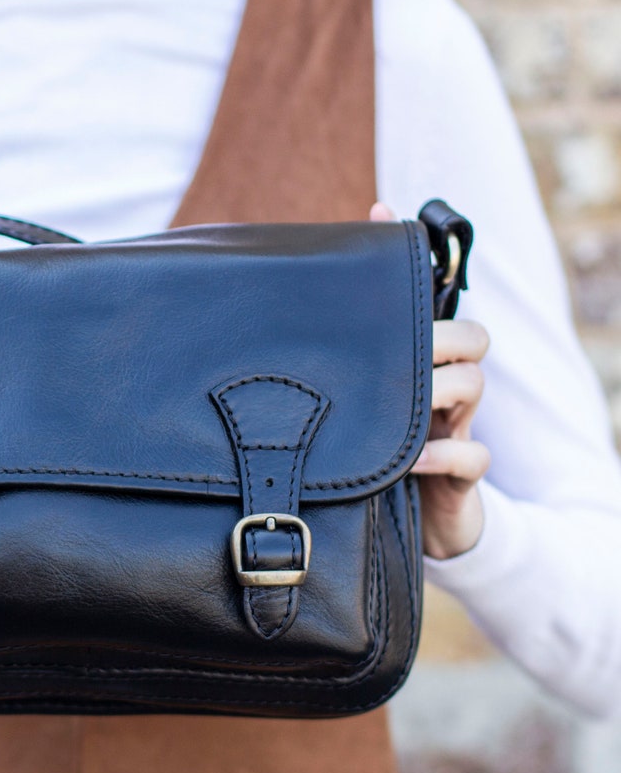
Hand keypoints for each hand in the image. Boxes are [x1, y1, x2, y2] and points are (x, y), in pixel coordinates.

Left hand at [370, 202, 490, 558]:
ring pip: (473, 384)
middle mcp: (439, 393)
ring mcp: (454, 431)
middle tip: (397, 352)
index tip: (383, 241)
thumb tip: (301, 298)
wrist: (411, 531)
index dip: (418, 274)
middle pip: (469, 336)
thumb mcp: (349, 410)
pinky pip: (472, 456)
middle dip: (438, 335)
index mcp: (414, 371)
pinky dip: (442, 455)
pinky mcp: (462, 476)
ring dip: (434, 391)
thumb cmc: (372, 459)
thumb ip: (335, 362)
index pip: (434, 308)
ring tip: (394, 406)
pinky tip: (408, 463)